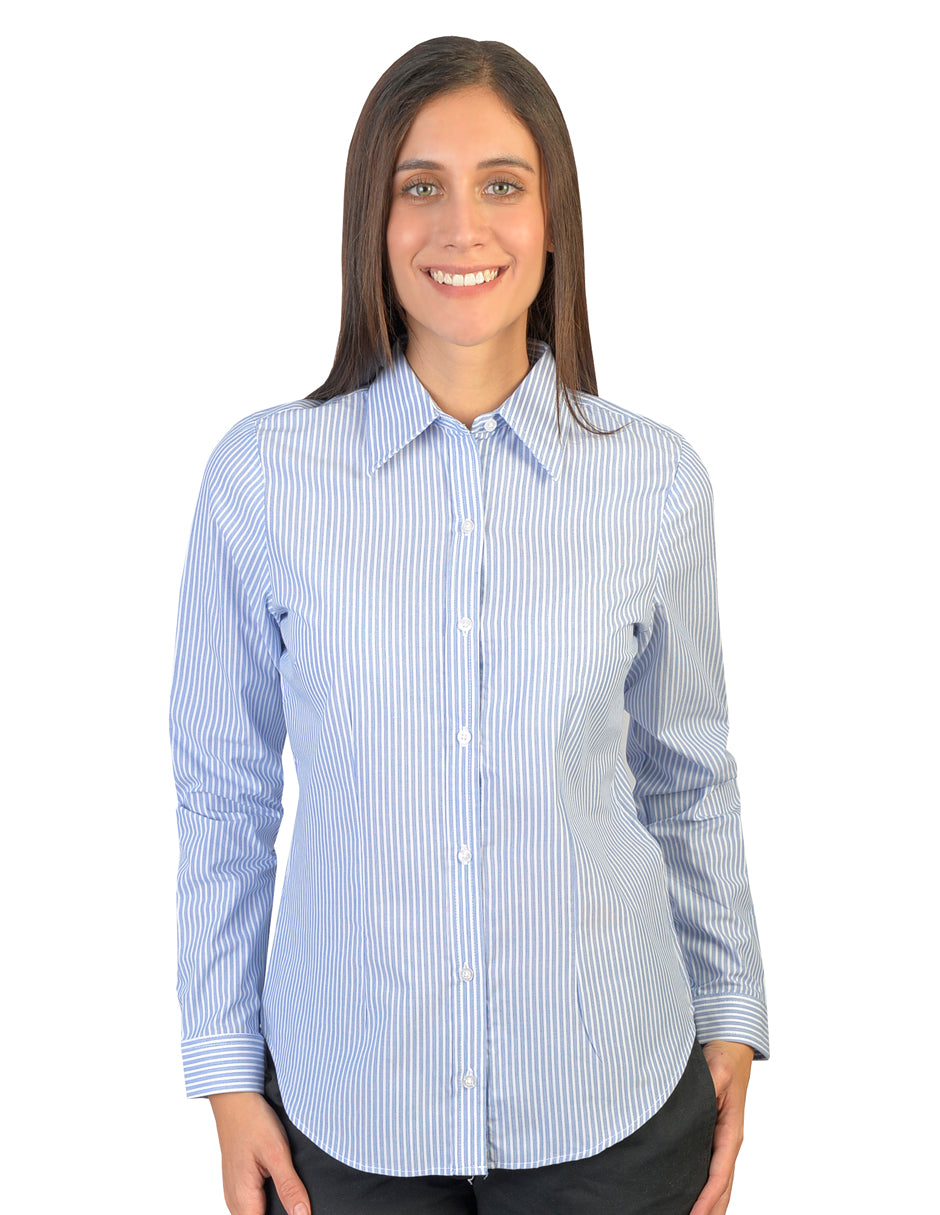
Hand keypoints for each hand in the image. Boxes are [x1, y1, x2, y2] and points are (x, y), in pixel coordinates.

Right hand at [208, 1091, 310, 1214]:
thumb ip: (289, 1187)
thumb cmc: (252, 1121)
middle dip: (280, 1214)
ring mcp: (234, 1193)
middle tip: (298, 1199)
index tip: (299, 1211)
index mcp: (242, 1198)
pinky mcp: (238, 1184)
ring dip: (274, 1210)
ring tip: (291, 1194)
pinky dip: (266, 1203)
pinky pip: (252, 1205)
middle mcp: (234, 1201)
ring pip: (255, 1214)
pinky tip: (281, 1190)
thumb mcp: (277, 1152)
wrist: (235, 1100)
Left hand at [689, 1040, 753, 1214]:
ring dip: (709, 1205)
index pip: (719, 1174)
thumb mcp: (717, 1070)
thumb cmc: (724, 1058)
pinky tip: (692, 1199)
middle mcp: (728, 1142)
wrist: (730, 1048)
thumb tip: (702, 1097)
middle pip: (722, 1188)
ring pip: (719, 1183)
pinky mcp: (714, 1137)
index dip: (707, 1198)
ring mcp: (723, 1142)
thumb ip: (712, 1085)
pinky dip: (706, 1190)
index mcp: (731, 1132)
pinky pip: (712, 1170)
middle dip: (709, 1211)